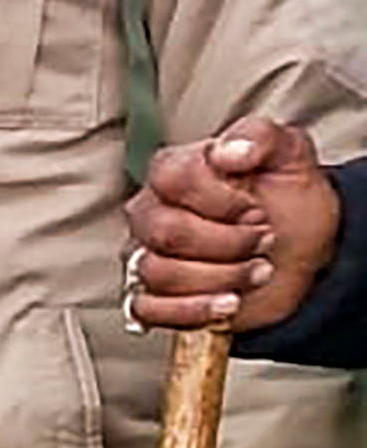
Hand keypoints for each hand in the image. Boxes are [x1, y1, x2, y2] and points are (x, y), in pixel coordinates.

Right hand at [129, 120, 335, 336]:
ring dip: (222, 277)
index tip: (257, 208)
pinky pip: (146, 310)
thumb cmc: (288, 204)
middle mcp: (152, 213)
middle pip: (166, 232)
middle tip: (263, 239)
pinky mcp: (153, 297)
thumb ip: (261, 137)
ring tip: (257, 270)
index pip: (172, 179)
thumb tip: (231, 150)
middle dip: (228, 243)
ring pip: (160, 273)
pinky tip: (228, 302)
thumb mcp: (290, 156)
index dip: (220, 200)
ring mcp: (147, 256)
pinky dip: (193, 310)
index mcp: (176, 171)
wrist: (300, 252)